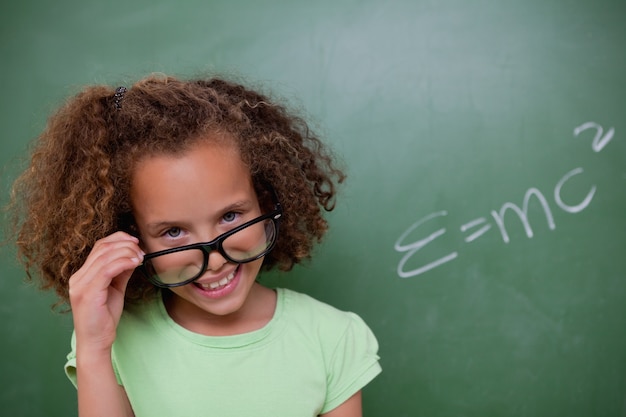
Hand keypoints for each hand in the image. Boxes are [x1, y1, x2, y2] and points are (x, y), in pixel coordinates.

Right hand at [68, 231, 143, 354]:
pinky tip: (135, 263)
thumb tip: (133, 256)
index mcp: (82, 275)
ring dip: (127, 252)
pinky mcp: (88, 293)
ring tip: (140, 257)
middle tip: (141, 250)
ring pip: (105, 256)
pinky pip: (107, 270)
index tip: (135, 241)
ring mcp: (81, 285)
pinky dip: (123, 262)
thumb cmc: (104, 318)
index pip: (99, 247)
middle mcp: (78, 277)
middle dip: (125, 245)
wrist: (96, 341)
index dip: (118, 239)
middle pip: (102, 248)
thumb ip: (121, 272)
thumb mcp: (115, 289)